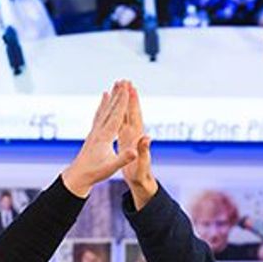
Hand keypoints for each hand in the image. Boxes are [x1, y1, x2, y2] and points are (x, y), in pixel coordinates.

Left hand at [61, 81, 137, 197]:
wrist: (77, 176)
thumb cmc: (95, 172)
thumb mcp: (112, 167)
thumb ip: (123, 158)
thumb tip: (134, 152)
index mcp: (105, 137)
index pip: (116, 115)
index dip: (122, 102)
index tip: (127, 89)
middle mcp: (98, 131)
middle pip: (109, 109)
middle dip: (117, 95)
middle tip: (122, 81)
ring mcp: (94, 132)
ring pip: (103, 111)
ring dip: (109, 99)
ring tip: (112, 88)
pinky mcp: (92, 135)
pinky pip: (98, 118)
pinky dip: (101, 108)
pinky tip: (102, 104)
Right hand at [118, 83, 157, 205]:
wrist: (141, 181)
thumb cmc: (140, 174)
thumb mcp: (141, 164)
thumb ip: (144, 151)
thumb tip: (148, 138)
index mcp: (137, 136)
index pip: (135, 115)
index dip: (133, 102)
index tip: (130, 88)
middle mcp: (135, 133)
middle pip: (131, 111)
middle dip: (128, 96)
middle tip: (125, 81)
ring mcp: (130, 135)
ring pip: (126, 114)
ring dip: (123, 101)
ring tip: (120, 88)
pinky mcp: (125, 139)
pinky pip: (121, 122)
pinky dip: (118, 113)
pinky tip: (115, 107)